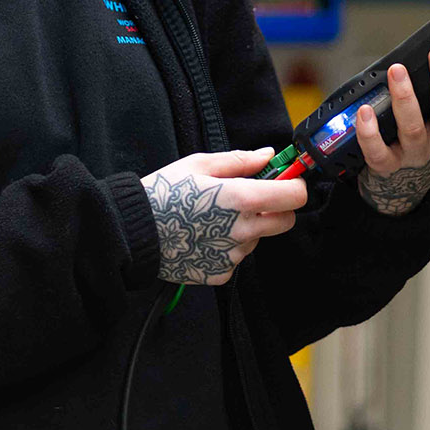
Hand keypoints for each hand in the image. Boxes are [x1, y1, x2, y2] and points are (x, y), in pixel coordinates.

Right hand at [143, 149, 308, 285]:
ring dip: (248, 227)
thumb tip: (269, 156)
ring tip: (213, 217)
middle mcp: (242, 231)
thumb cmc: (164, 193)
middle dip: (278, 207)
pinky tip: (203, 236)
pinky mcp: (221, 273)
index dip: (294, 185)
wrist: (134, 233)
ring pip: (258, 239)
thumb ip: (240, 161)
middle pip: (286, 221)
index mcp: (240, 198)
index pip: (294, 196)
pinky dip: (227, 246)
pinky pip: (237, 257)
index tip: (286, 180)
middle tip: (253, 198)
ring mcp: (233, 255)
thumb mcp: (199, 164)